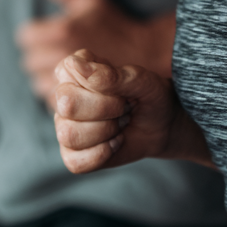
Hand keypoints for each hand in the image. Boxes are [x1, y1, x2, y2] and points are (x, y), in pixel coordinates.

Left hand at [15, 0, 172, 108]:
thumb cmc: (114, 25)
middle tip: (62, 51)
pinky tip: (74, 85)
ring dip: (47, 77)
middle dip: (40, 55)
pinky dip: (57, 95)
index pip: (24, 37)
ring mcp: (70, 84)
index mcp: (61, 31)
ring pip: (36, 83)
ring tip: (68, 70)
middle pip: (28, 61)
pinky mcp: (77, 103)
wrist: (145, 57)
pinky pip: (49, 101)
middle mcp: (61, 58)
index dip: (36, 35)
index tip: (53, 34)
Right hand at [53, 49, 209, 173]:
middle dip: (106, 109)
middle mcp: (64, 96)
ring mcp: (64, 125)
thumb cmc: (149, 97)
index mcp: (73, 69)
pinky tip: (114, 143)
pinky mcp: (71, 153)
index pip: (68, 72)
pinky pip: (74, 161)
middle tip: (123, 108)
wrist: (162, 126)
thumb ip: (110, 74)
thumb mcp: (140, 81)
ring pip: (69, 135)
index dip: (101, 85)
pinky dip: (101, 155)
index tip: (120, 88)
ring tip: (119, 125)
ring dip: (105, 133)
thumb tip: (75, 64)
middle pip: (67, 105)